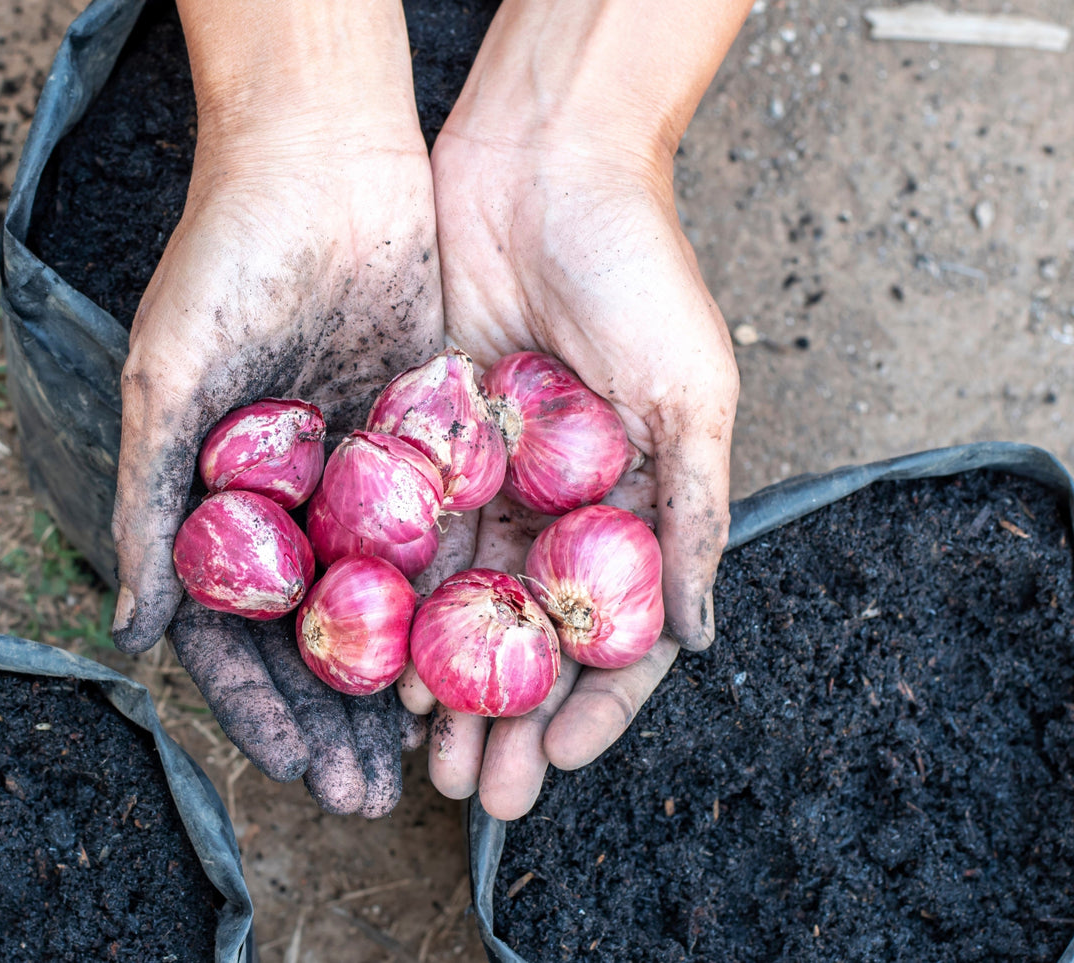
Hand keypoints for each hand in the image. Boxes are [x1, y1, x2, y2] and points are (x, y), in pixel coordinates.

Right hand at [109, 0, 438, 815]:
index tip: (294, 768)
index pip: (231, 632)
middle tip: (370, 794)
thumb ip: (150, 503)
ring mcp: (356, 479)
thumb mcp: (169, 382)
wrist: (322, 161)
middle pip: (313, 637)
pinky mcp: (423, 444)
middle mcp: (287, 503)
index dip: (258, 708)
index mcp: (214, 501)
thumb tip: (136, 635)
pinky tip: (478, 662)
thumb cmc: (226, 260)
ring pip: (381, 603)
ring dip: (400, 682)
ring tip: (427, 756)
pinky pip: (440, 538)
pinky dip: (453, 604)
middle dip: (336, 719)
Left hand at [402, 0, 747, 819]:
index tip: (561, 762)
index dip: (595, 705)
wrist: (543, 163)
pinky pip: (407, 537)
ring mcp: (490, 480)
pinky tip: (377, 664)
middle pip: (529, 639)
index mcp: (632, 502)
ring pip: (463, 606)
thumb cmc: (641, 267)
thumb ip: (693, 512)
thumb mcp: (693, 393)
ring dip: (445, 684)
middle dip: (508, 719)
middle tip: (478, 793)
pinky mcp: (427, 444)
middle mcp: (558, 505)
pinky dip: (395, 605)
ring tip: (423, 757)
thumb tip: (696, 634)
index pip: (614, 630)